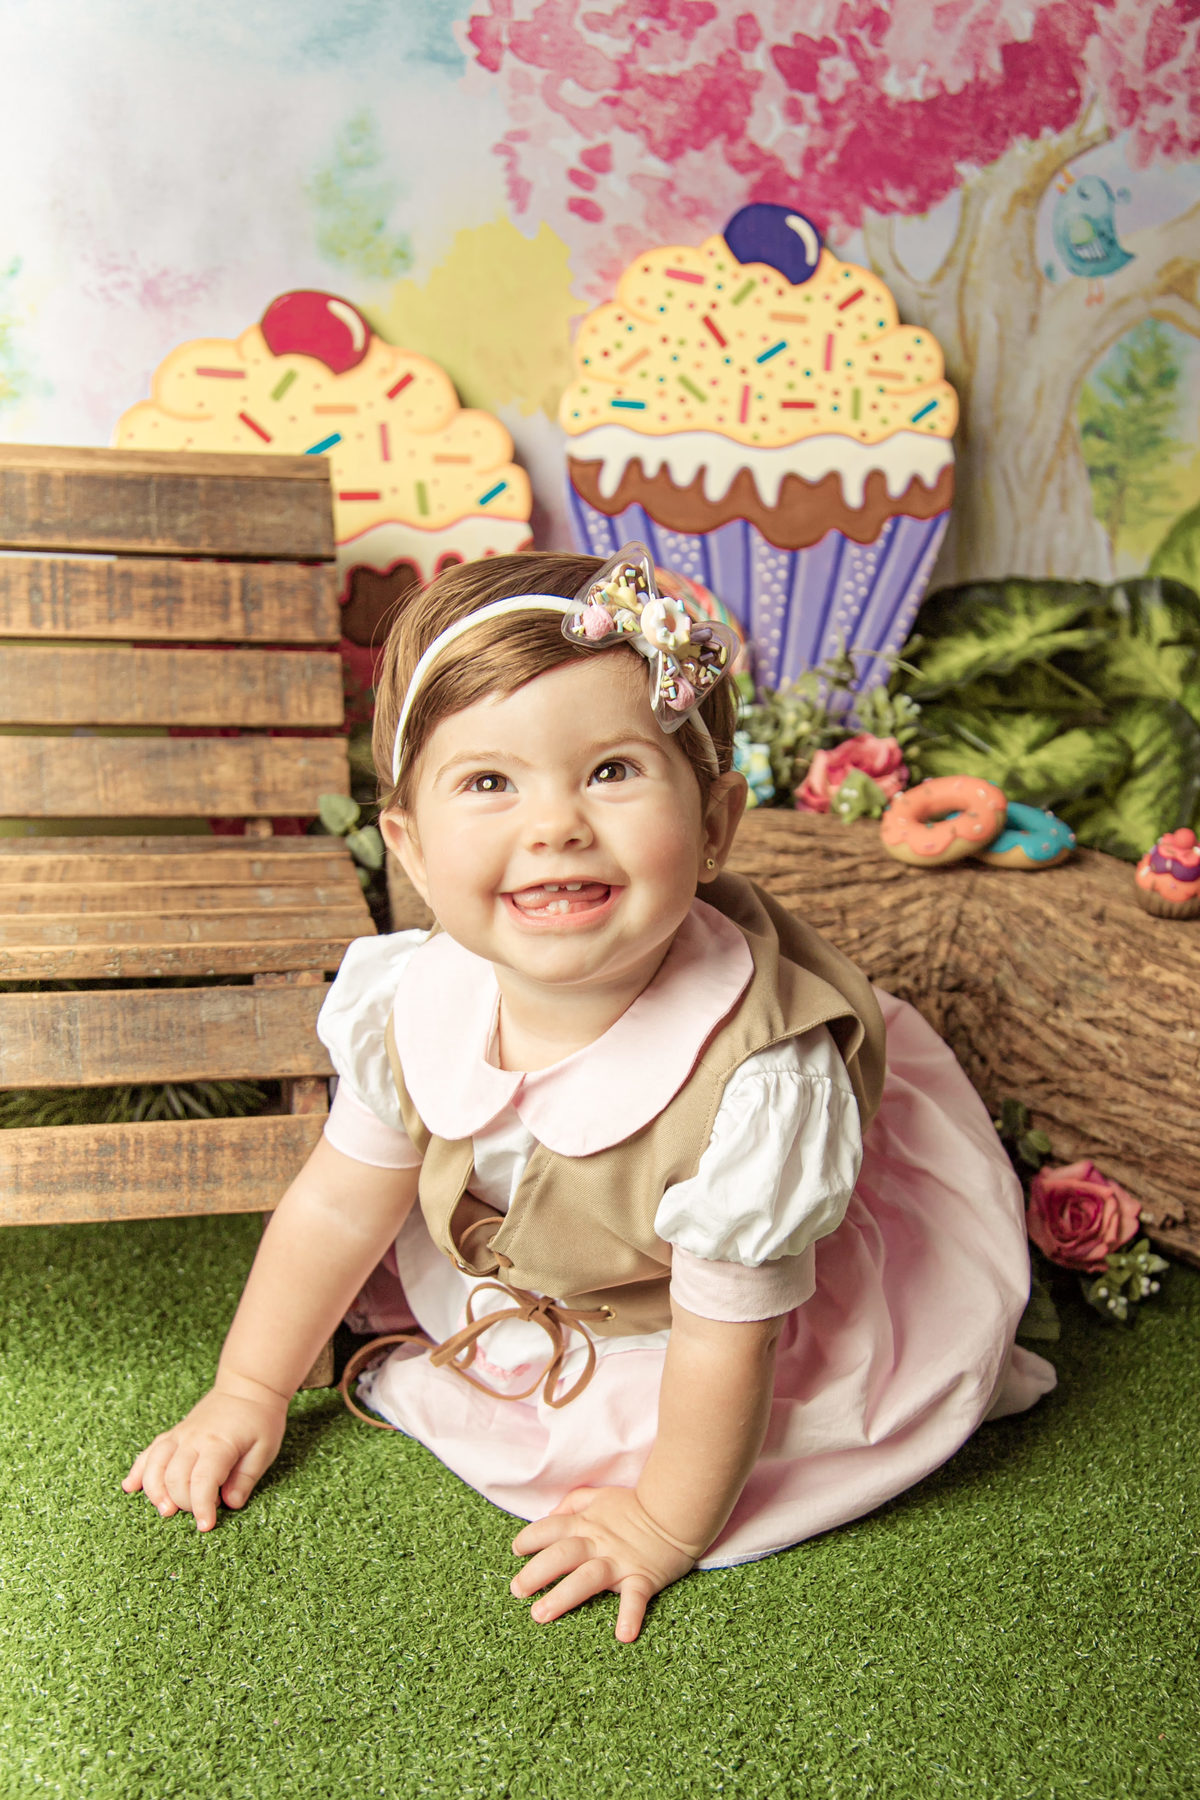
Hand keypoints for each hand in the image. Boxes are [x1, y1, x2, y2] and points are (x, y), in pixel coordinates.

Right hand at [122, 1378, 287, 1531]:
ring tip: (165, 1510)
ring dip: (154, 1491)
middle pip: (175, 1477)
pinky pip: (149, 1452)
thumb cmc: (259, 1419)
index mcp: (218, 1443)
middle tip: (201, 1514)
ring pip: (154, 1465)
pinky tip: (130, 1486)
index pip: (202, 1480)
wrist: (247, 1386)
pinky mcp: (173, 1434)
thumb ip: (246, 1478)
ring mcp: (179, 1435)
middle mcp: (193, 1439)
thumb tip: (231, 1504)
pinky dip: (138, 1470)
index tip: (205, 1526)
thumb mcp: (264, 1449)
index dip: (201, 1506)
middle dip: (183, 1502)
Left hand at [510, 1486, 699, 1641]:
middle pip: (561, 1555)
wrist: (675, 1509)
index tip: (516, 1551)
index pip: (550, 1528)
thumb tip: (552, 1515)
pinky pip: (635, 1597)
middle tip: (517, 1591)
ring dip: (563, 1596)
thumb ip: (573, 1503)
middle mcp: (598, 1543)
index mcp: (586, 1523)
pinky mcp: (643, 1577)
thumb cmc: (634, 1505)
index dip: (530, 1538)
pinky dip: (630, 1616)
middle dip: (535, 1572)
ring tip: (540, 1615)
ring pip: (586, 1577)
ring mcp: (619, 1561)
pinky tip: (623, 1635)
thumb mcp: (600, 1496)